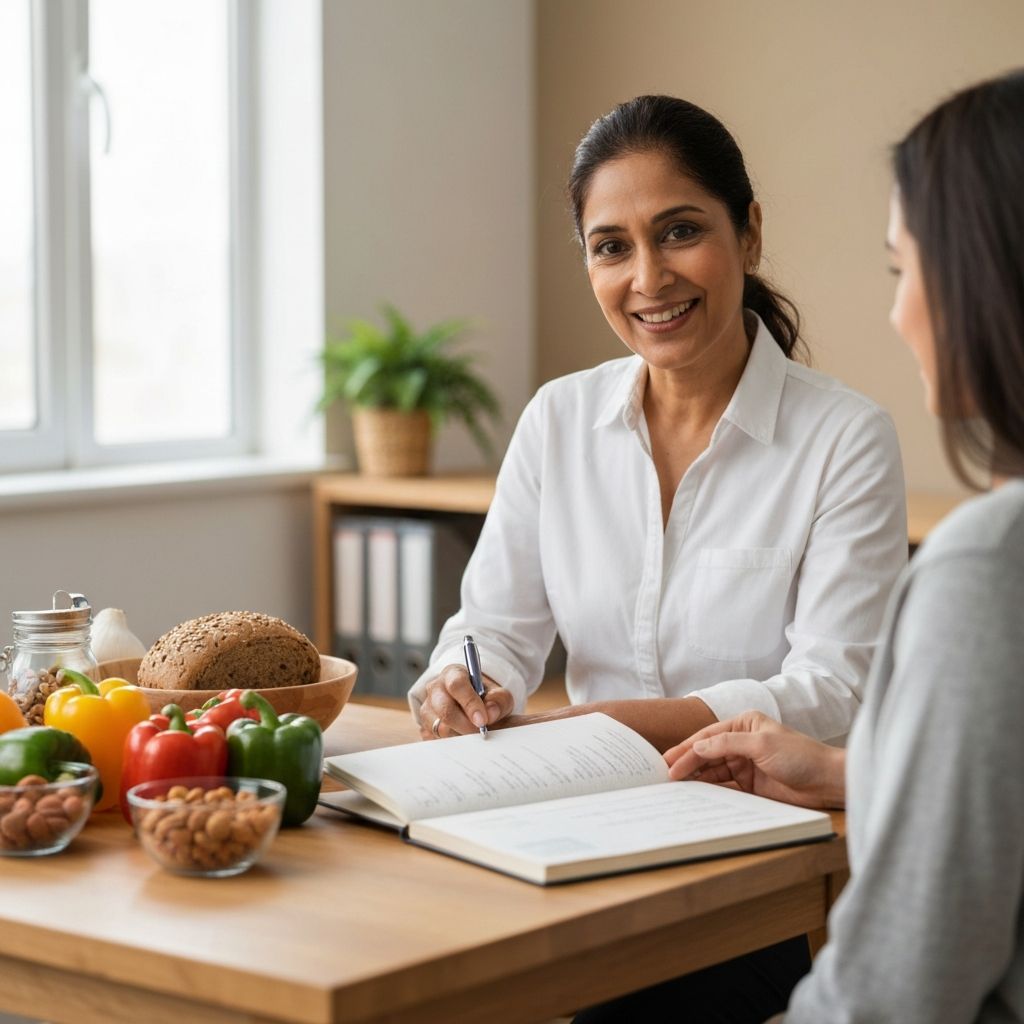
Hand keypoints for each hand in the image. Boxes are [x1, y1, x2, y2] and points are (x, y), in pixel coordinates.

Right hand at [418, 664, 513, 739]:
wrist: (474, 705)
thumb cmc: (484, 697)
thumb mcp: (498, 695)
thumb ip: (498, 700)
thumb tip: (491, 713)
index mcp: (453, 674)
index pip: (456, 685)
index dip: (470, 703)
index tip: (483, 720)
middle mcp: (435, 689)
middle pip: (444, 709)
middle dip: (465, 725)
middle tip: (480, 733)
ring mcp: (427, 709)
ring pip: (439, 727)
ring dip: (459, 735)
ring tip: (473, 735)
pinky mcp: (425, 727)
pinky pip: (435, 740)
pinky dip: (451, 744)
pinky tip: (463, 739)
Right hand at [663, 711, 845, 808]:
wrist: (827, 782)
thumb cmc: (801, 756)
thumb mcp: (761, 744)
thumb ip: (727, 744)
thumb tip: (697, 747)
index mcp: (744, 724)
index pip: (709, 736)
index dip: (687, 748)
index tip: (669, 761)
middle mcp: (741, 741)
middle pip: (707, 753)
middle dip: (686, 763)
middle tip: (665, 775)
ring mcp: (745, 764)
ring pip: (712, 769)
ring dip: (695, 776)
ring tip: (674, 786)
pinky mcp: (750, 784)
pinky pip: (723, 785)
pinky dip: (709, 789)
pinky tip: (695, 793)